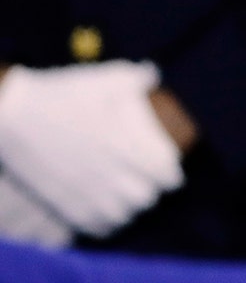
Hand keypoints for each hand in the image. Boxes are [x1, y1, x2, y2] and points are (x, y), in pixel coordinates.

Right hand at [0, 61, 184, 236]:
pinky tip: (108, 214)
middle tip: (153, 183)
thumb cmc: (60, 95)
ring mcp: (84, 192)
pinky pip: (93, 226)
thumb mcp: (102, 80)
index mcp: (123, 146)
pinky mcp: (62, 202)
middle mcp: (107, 174)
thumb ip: (133, 77)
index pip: (162, 173)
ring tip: (131, 199)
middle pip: (145, 198)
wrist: (12, 116)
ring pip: (121, 216)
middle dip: (153, 191)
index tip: (174, 173)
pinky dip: (107, 224)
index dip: (172, 175)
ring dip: (131, 209)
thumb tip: (154, 75)